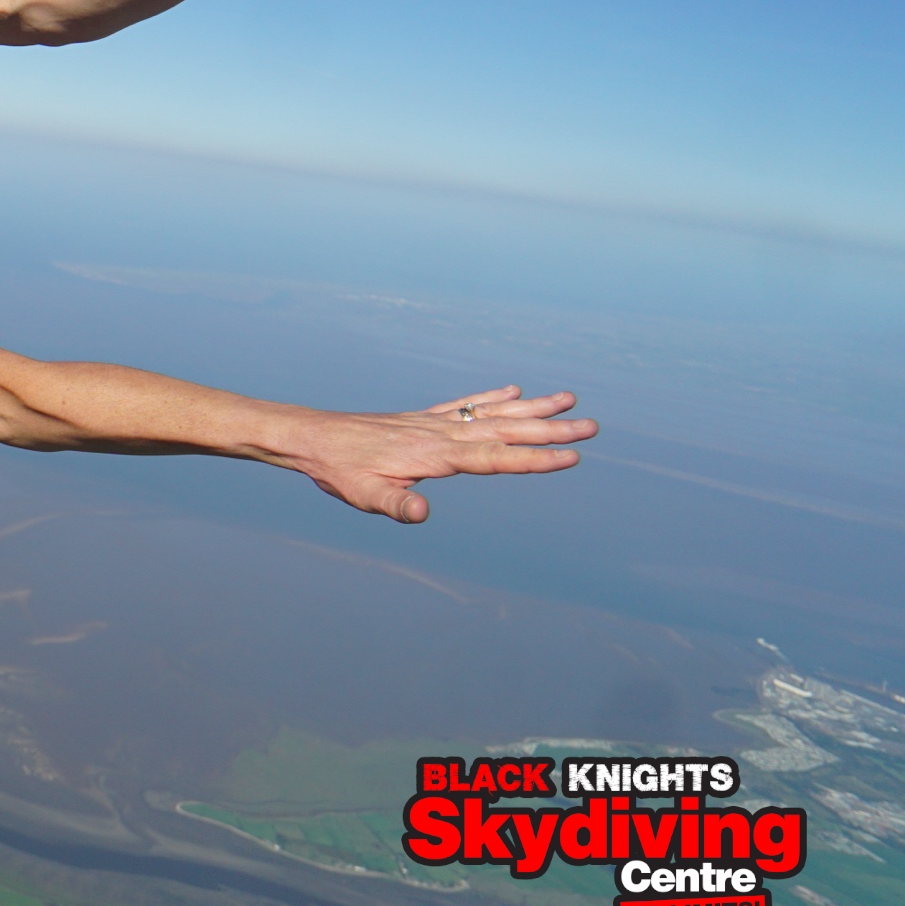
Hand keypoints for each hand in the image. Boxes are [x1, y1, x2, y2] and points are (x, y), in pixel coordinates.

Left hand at [279, 384, 594, 523]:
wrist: (312, 437)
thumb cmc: (339, 470)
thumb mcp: (363, 495)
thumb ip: (395, 505)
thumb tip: (421, 514)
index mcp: (435, 454)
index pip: (495, 458)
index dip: (534, 459)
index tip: (572, 456)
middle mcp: (440, 432)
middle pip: (505, 431)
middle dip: (550, 430)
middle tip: (593, 425)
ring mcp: (433, 422)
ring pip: (491, 413)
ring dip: (531, 409)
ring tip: (568, 397)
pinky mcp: (421, 418)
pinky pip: (464, 405)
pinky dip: (491, 397)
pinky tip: (513, 391)